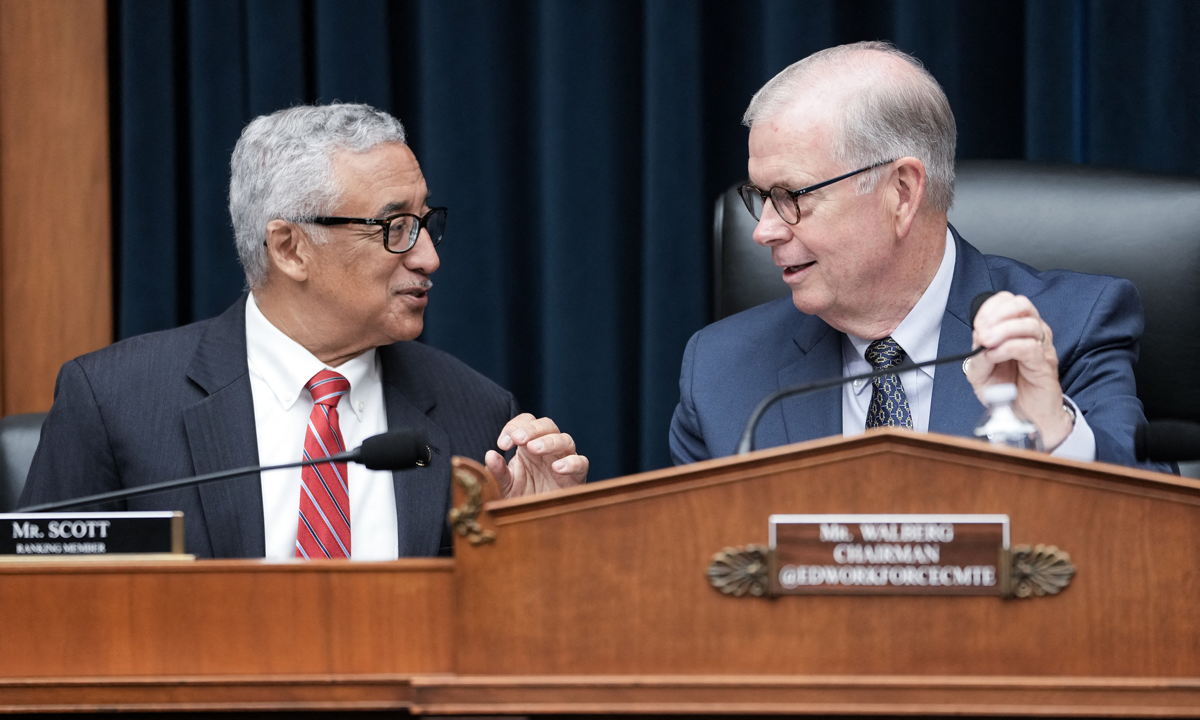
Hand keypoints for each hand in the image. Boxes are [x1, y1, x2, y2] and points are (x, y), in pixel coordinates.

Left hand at [485, 413, 588, 497]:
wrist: (536, 523)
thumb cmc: (520, 499)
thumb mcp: (505, 486)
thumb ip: (497, 472)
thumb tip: (490, 455)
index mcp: (529, 446)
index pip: (526, 422)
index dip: (514, 426)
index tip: (502, 444)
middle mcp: (548, 449)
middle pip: (547, 425)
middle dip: (532, 429)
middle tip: (518, 440)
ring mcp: (564, 460)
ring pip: (565, 440)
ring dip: (549, 441)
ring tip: (534, 449)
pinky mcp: (577, 476)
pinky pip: (581, 463)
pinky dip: (571, 462)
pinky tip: (557, 468)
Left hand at [966, 291, 1073, 449]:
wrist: (1024, 416)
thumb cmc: (1007, 391)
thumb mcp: (980, 372)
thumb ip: (976, 354)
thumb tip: (977, 338)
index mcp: (1017, 329)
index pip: (1009, 301)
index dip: (991, 307)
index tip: (977, 323)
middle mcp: (1033, 333)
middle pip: (1022, 304)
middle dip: (998, 314)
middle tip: (982, 331)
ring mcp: (1042, 347)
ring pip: (1028, 324)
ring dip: (1002, 330)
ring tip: (987, 344)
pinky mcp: (1044, 364)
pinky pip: (1029, 347)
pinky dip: (1008, 348)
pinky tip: (995, 356)